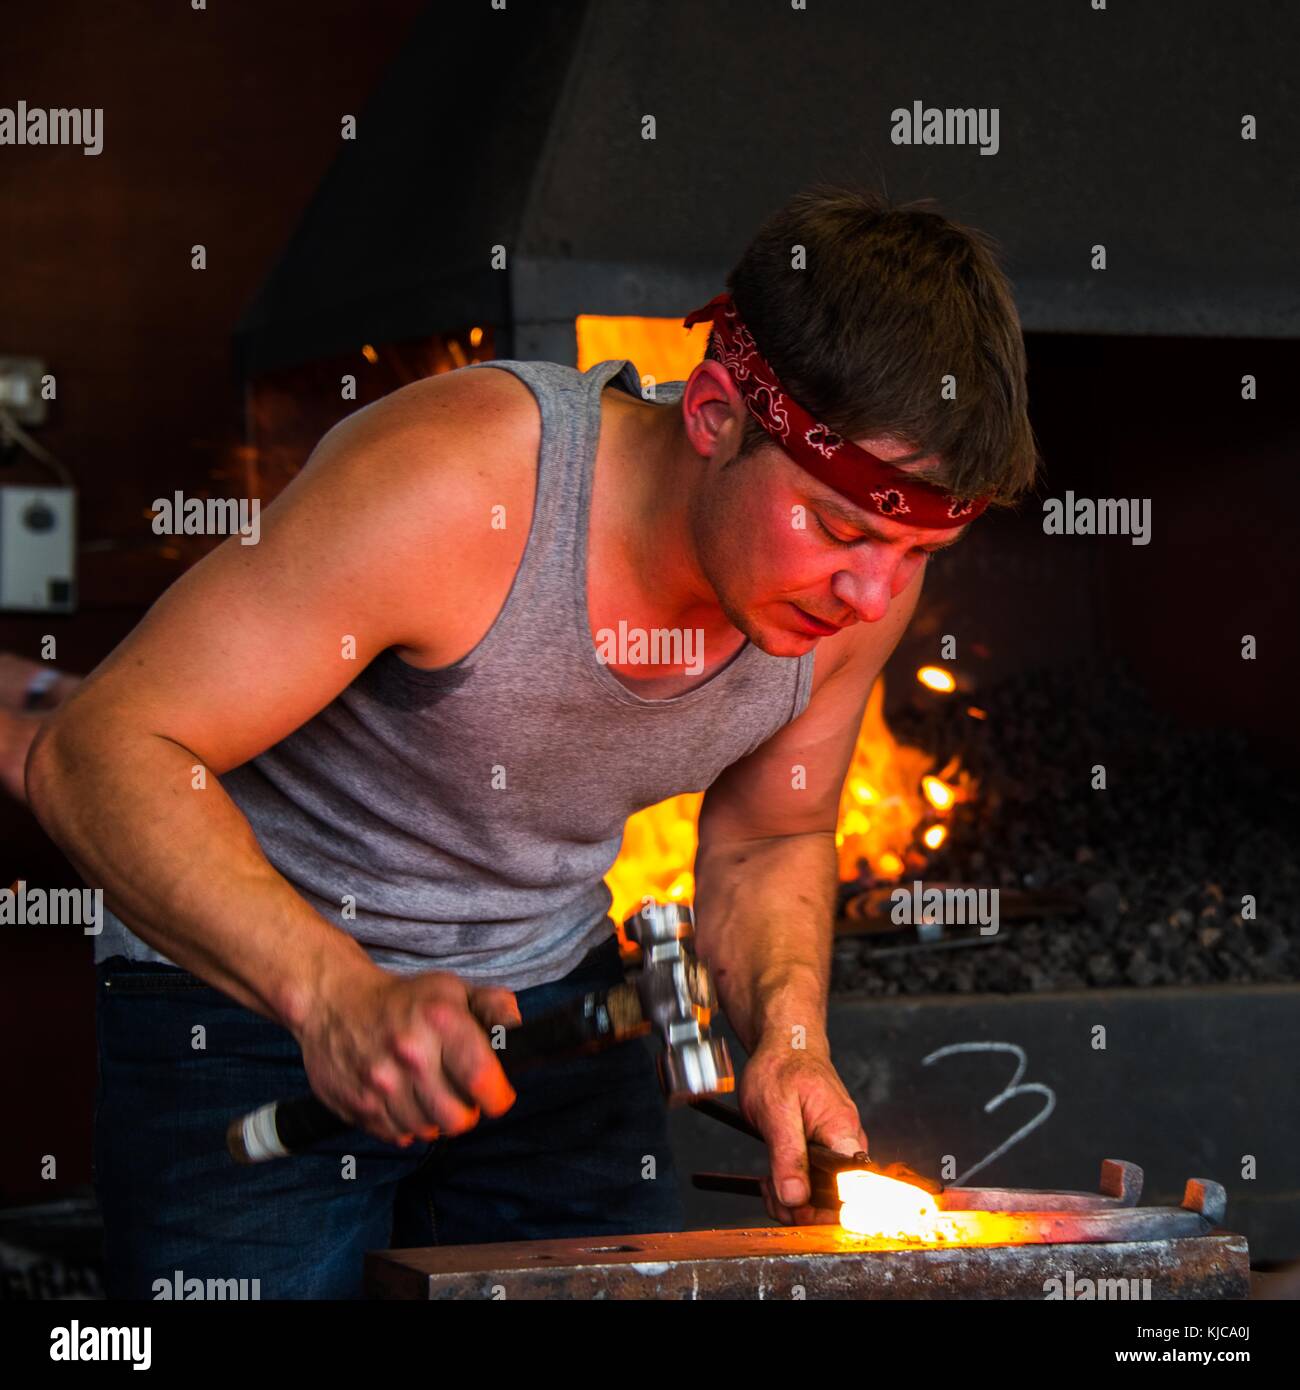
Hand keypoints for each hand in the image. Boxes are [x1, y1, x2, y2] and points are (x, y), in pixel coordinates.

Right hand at [292, 963, 521, 1146]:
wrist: (332, 1000)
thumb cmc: (402, 998)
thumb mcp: (452, 990)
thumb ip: (494, 1007)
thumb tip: (519, 1031)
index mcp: (439, 1021)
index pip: (482, 1078)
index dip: (498, 1096)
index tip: (497, 1095)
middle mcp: (409, 1054)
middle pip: (458, 1118)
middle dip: (468, 1111)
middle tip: (461, 1094)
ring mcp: (380, 1083)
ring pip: (429, 1131)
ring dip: (436, 1119)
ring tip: (429, 1092)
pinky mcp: (358, 1105)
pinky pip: (398, 1136)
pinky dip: (407, 1125)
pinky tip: (404, 1098)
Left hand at [738, 1035, 867, 1225]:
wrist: (786, 1044)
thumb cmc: (783, 1066)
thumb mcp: (776, 1109)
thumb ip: (788, 1155)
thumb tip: (795, 1197)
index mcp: (843, 1133)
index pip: (851, 1188)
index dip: (828, 1210)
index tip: (798, 1212)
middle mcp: (848, 1144)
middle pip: (837, 1199)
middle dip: (802, 1209)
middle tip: (771, 1195)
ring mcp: (838, 1148)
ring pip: (824, 1194)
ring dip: (793, 1200)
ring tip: (767, 1184)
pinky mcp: (826, 1151)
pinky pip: (816, 1183)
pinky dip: (792, 1188)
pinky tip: (773, 1180)